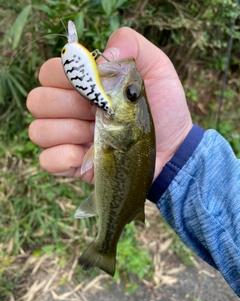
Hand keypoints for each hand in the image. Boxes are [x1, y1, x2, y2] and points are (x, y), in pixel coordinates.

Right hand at [27, 27, 191, 183]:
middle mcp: (70, 110)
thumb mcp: (156, 69)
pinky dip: (62, 158)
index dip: (65, 77)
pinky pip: (47, 161)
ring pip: (38, 130)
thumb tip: (99, 55)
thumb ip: (131, 46)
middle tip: (96, 112)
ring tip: (96, 135)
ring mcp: (69, 138)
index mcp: (84, 87)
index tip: (93, 86)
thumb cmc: (164, 109)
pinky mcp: (73, 164)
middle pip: (37, 101)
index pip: (49, 73)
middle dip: (67, 105)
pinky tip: (86, 156)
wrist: (172, 148)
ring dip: (67, 131)